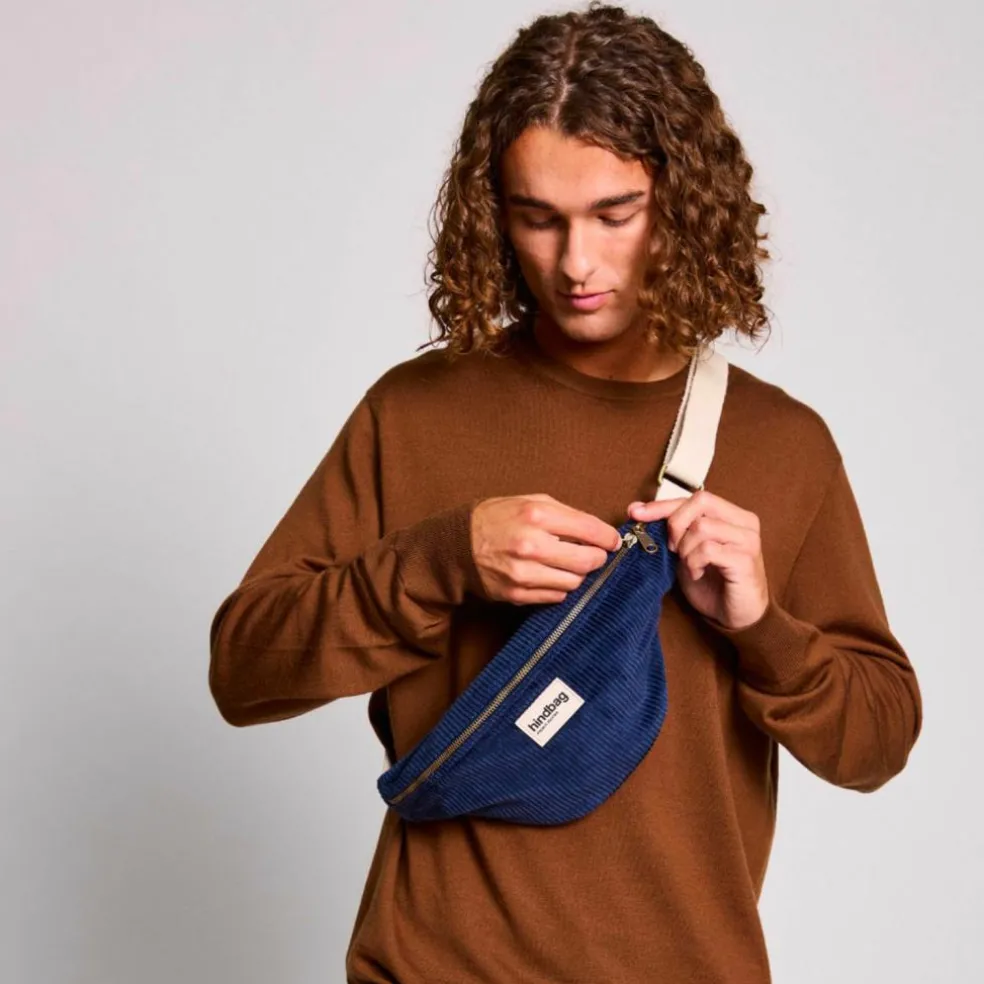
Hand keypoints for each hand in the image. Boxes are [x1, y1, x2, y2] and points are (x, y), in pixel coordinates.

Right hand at [471, 494, 622, 605]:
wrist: (457, 546)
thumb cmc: (497, 519)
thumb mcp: (530, 501)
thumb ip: (565, 514)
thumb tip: (598, 532)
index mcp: (537, 515)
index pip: (590, 530)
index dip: (608, 538)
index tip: (612, 541)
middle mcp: (531, 545)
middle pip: (587, 561)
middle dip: (597, 558)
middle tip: (595, 555)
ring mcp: (524, 573)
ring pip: (574, 582)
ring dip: (577, 574)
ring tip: (567, 564)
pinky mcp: (517, 594)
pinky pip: (556, 596)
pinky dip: (559, 586)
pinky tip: (550, 574)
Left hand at [627, 490, 768, 629]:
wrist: (735, 616)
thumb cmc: (712, 583)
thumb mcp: (687, 550)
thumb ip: (674, 529)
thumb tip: (637, 509)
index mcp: (733, 515)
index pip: (696, 498)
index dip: (663, 504)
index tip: (636, 512)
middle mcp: (744, 523)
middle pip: (701, 502)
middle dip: (676, 525)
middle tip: (673, 549)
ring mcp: (748, 540)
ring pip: (702, 527)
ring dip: (685, 549)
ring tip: (690, 565)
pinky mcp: (745, 560)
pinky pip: (707, 550)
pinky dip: (694, 562)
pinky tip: (697, 573)